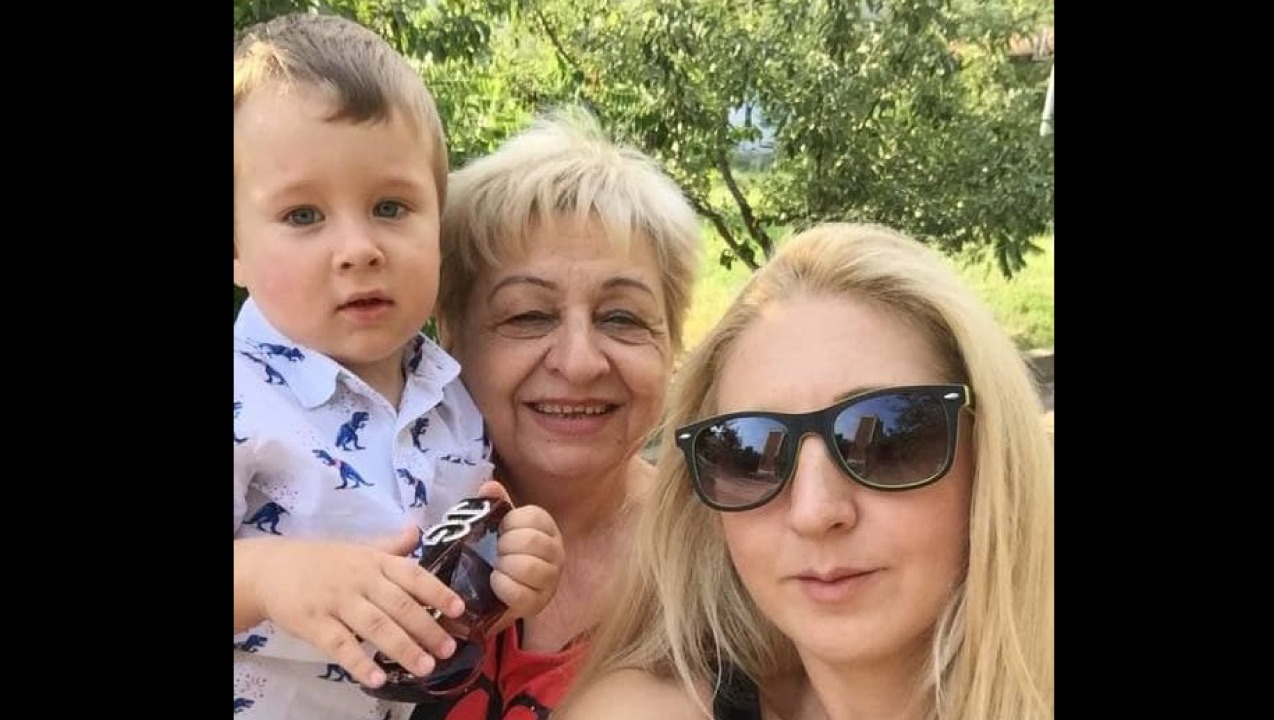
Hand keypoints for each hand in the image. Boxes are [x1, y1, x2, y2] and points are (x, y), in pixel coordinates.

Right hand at [239, 526, 467, 687]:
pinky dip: (360, 663)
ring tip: (425, 667)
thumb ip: (391, 547)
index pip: (413, 574)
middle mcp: (360, 580)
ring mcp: (337, 602)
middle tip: (448, 649)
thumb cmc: (324, 561)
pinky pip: (341, 646)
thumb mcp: (359, 548)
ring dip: (403, 648)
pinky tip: (378, 679)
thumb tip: (418, 530)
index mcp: (375, 561)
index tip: (459, 609)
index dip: (437, 591)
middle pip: (399, 605)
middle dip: (427, 628)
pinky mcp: (315, 625)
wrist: (273, 569)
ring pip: (376, 627)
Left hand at [476, 480, 563, 621]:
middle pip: (531, 541)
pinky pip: (519, 593)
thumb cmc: (503, 551)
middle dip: (505, 546)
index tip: (500, 530)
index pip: (534, 517)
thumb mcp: (499, 525)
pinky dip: (501, 586)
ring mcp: (551, 579)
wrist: (498, 590)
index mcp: (547, 527)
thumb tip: (489, 486)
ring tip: (497, 567)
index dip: (510, 523)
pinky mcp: (539, 603)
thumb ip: (494, 503)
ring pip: (528, 568)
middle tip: (497, 551)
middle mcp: (556, 551)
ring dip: (504, 566)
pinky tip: (496, 583)